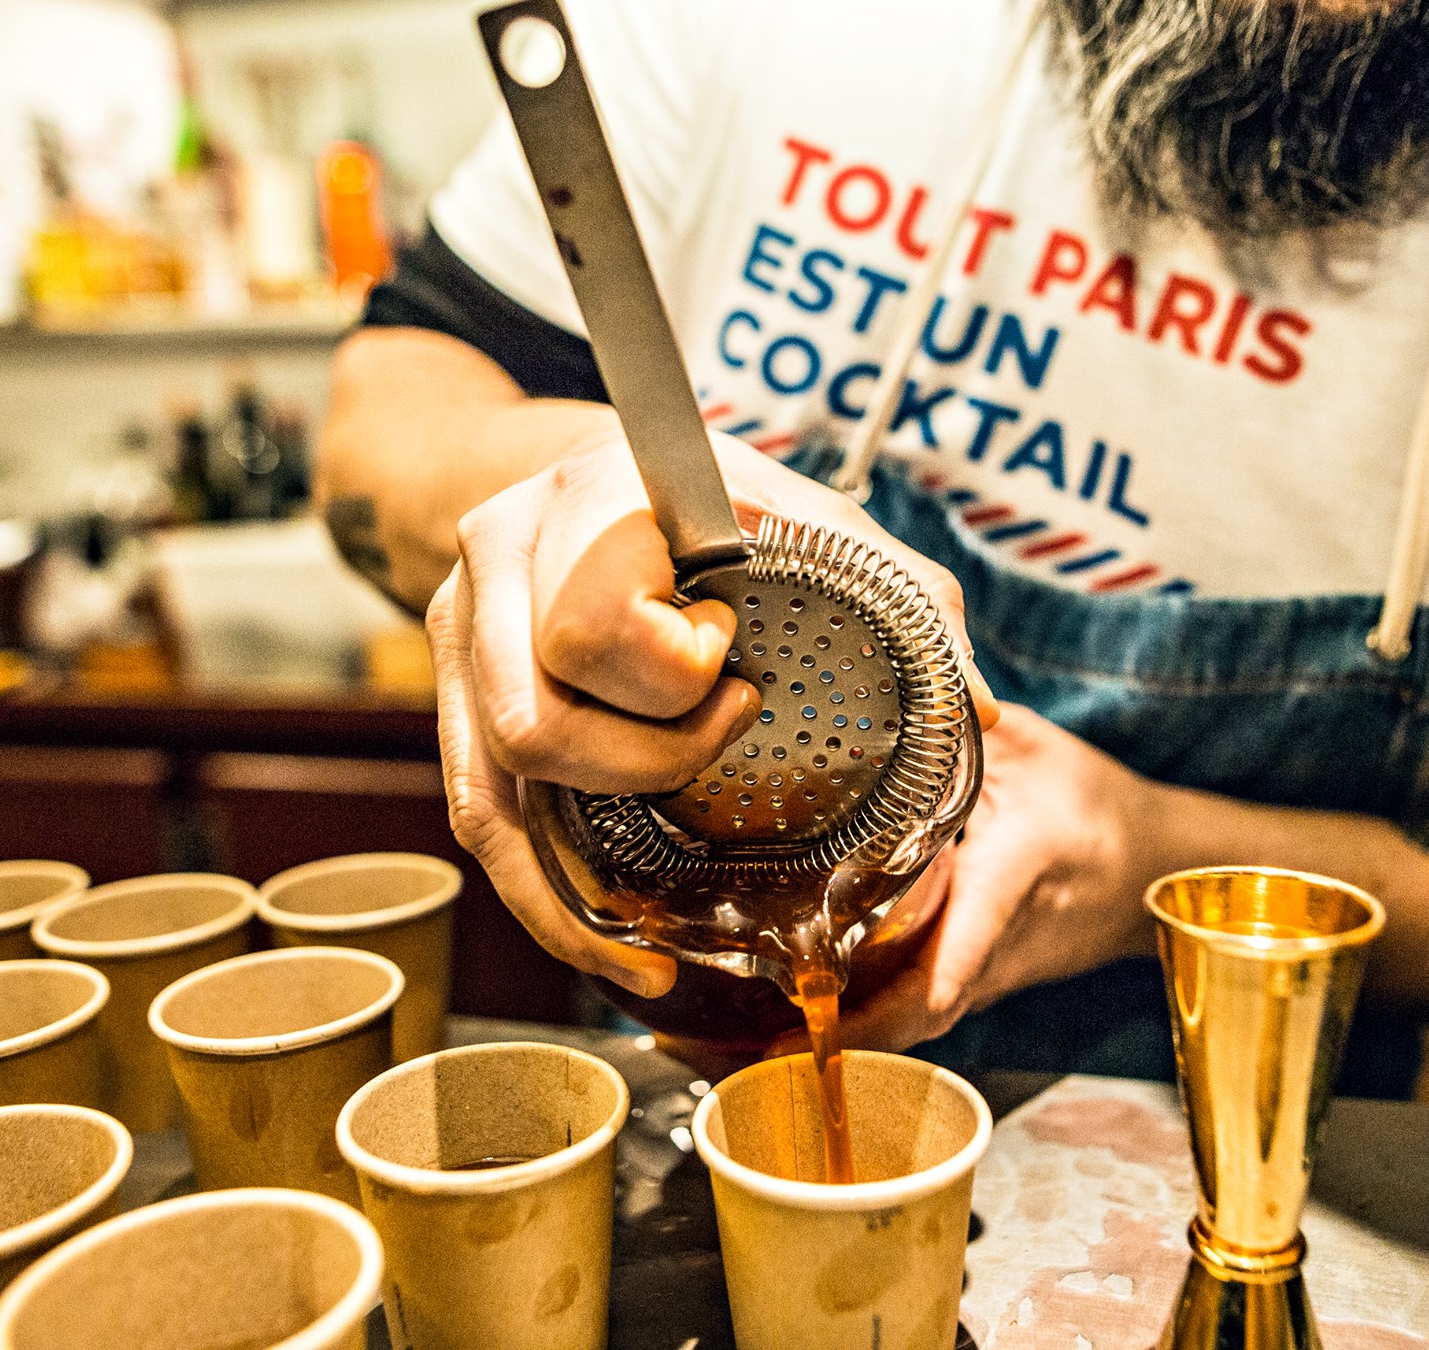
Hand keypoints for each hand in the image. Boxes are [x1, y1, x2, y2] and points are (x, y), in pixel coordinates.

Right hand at [427, 422, 994, 995]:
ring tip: (666, 926)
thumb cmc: (721, 503)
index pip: (594, 625)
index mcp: (588, 502)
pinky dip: (543, 905)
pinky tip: (614, 954)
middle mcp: (500, 561)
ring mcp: (461, 633)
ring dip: (583, 872)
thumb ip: (904, 595)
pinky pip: (476, 822)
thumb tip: (974, 709)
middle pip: (535, 720)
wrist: (604, 473)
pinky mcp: (454, 699)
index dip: (672, 673)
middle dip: (644, 764)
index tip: (729, 666)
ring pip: (491, 791)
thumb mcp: (814, 519)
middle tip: (719, 739)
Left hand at [814, 702, 1170, 1050]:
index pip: (960, 949)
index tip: (832, 1012)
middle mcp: (1009, 939)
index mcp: (1017, 873)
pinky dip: (887, 1015)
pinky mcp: (997, 981)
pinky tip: (831, 1006)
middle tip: (774, 1037)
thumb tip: (886, 694)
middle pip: (926, 1008)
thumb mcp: (1032, 750)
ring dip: (865, 1029)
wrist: (1160, 867)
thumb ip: (960, 729)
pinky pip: (936, 1007)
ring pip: (928, 1018)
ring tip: (780, 1030)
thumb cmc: (1096, 804)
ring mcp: (1004, 971)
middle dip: (856, 1030)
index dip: (899, 995)